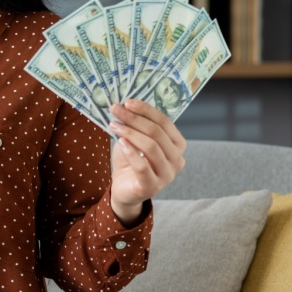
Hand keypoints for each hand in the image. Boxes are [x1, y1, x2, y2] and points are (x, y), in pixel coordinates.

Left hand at [107, 98, 186, 224]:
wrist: (123, 189)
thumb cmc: (130, 161)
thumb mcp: (134, 139)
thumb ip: (136, 125)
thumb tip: (125, 104)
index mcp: (177, 145)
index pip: (165, 122)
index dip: (146, 110)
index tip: (128, 102)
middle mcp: (177, 160)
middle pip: (157, 133)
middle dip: (134, 119)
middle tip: (116, 110)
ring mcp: (167, 175)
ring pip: (151, 147)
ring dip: (130, 133)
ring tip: (114, 125)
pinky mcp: (152, 187)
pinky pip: (142, 166)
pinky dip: (130, 152)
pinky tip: (120, 143)